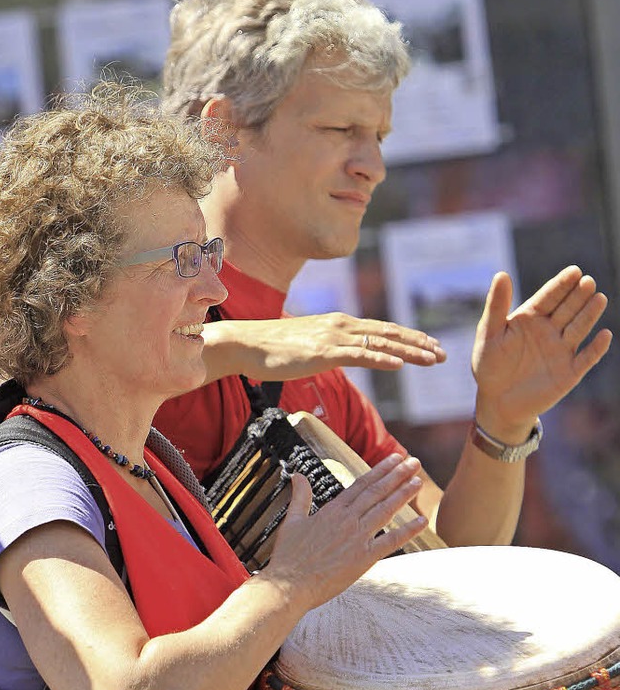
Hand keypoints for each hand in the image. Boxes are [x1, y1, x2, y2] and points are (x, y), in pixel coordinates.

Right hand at [203, 313, 445, 382]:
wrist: (246, 343)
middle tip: (443, 354)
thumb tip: (342, 355)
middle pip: (389, 333)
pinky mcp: (323, 352)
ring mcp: (333, 337)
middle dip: (419, 344)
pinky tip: (398, 365)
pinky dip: (381, 358)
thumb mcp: (310, 346)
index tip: (431, 346)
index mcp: (340, 324)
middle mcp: (341, 326)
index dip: (409, 338)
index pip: (382, 330)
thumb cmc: (273, 348)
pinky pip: (358, 355)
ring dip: (410, 351)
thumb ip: (331, 349)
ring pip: (380, 343)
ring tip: (432, 359)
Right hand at [260, 453, 427, 612]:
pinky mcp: (364, 558)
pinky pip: (391, 541)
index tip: (394, 460)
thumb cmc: (288, 556)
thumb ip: (300, 496)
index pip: (362, 484)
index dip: (380, 470)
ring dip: (404, 494)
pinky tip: (422, 521)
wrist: (289, 584)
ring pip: (386, 510)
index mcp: (332, 510)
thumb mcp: (292, 520)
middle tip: (414, 463)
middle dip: (398, 475)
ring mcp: (357, 537)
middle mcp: (348, 519)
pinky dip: (408, 531)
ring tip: (418, 481)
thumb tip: (297, 475)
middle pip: (378, 492)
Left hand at [471, 266, 611, 439]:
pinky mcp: (570, 372)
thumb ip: (496, 306)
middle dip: (578, 295)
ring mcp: (561, 351)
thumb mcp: (489, 335)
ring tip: (598, 298)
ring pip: (579, 328)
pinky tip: (604, 335)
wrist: (498, 402)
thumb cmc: (489, 366)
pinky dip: (596, 348)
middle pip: (567, 309)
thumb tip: (501, 274)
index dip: (561, 285)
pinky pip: (586, 358)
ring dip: (589, 315)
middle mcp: (549, 331)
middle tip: (587, 282)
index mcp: (530, 319)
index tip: (574, 271)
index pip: (548, 297)